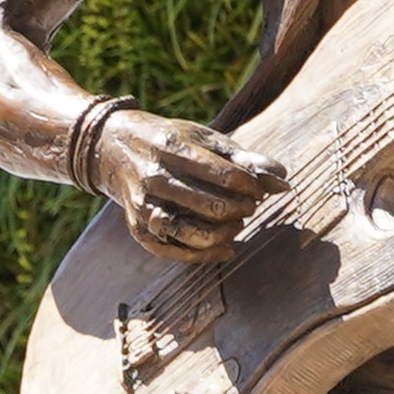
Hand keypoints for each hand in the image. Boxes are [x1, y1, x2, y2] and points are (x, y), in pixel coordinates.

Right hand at [89, 104, 267, 257]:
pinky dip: (207, 255)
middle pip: (213, 206)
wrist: (110, 148)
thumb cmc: (168, 141)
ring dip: (227, 233)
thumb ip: (243, 158)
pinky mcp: (138, 229)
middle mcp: (154, 178)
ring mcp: (143, 206)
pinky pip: (177, 252)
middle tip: (250, 204)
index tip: (260, 187)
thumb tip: (283, 178)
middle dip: (243, 209)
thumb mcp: (202, 138)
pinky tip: (226, 248)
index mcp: (172, 148)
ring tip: (237, 223)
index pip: (226, 175)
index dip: (253, 185)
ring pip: (194, 233)